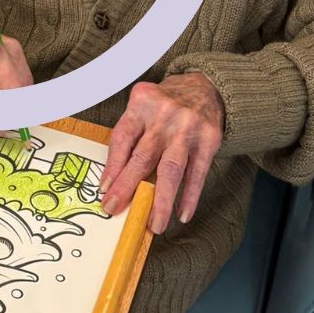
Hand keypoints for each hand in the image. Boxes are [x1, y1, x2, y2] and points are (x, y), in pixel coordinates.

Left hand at [99, 74, 224, 233]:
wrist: (205, 88)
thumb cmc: (166, 103)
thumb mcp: (143, 107)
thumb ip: (131, 136)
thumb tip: (115, 178)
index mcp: (142, 104)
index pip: (122, 138)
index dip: (112, 166)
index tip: (105, 190)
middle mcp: (164, 115)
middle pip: (143, 156)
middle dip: (128, 187)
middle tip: (115, 209)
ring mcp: (188, 128)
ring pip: (171, 169)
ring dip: (161, 200)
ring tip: (154, 224)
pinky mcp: (208, 140)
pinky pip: (197, 173)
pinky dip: (189, 196)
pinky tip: (182, 214)